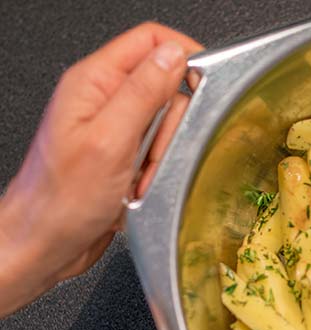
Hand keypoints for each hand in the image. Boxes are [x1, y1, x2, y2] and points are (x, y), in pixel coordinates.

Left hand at [0, 23, 202, 315]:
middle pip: (166, 87)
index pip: (150, 41)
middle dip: (171, 126)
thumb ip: (143, 93)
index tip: (204, 85)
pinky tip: (137, 187)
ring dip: (163, 156)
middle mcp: (102, 99)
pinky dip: (157, 172)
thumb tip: (174, 55)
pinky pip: (160, 152)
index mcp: (93, 82)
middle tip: (152, 153)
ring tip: (138, 178)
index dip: (183, 56)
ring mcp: (113, 127)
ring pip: (167, 125)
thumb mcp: (109, 141)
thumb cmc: (60, 201)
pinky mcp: (122, 154)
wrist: (44, 245)